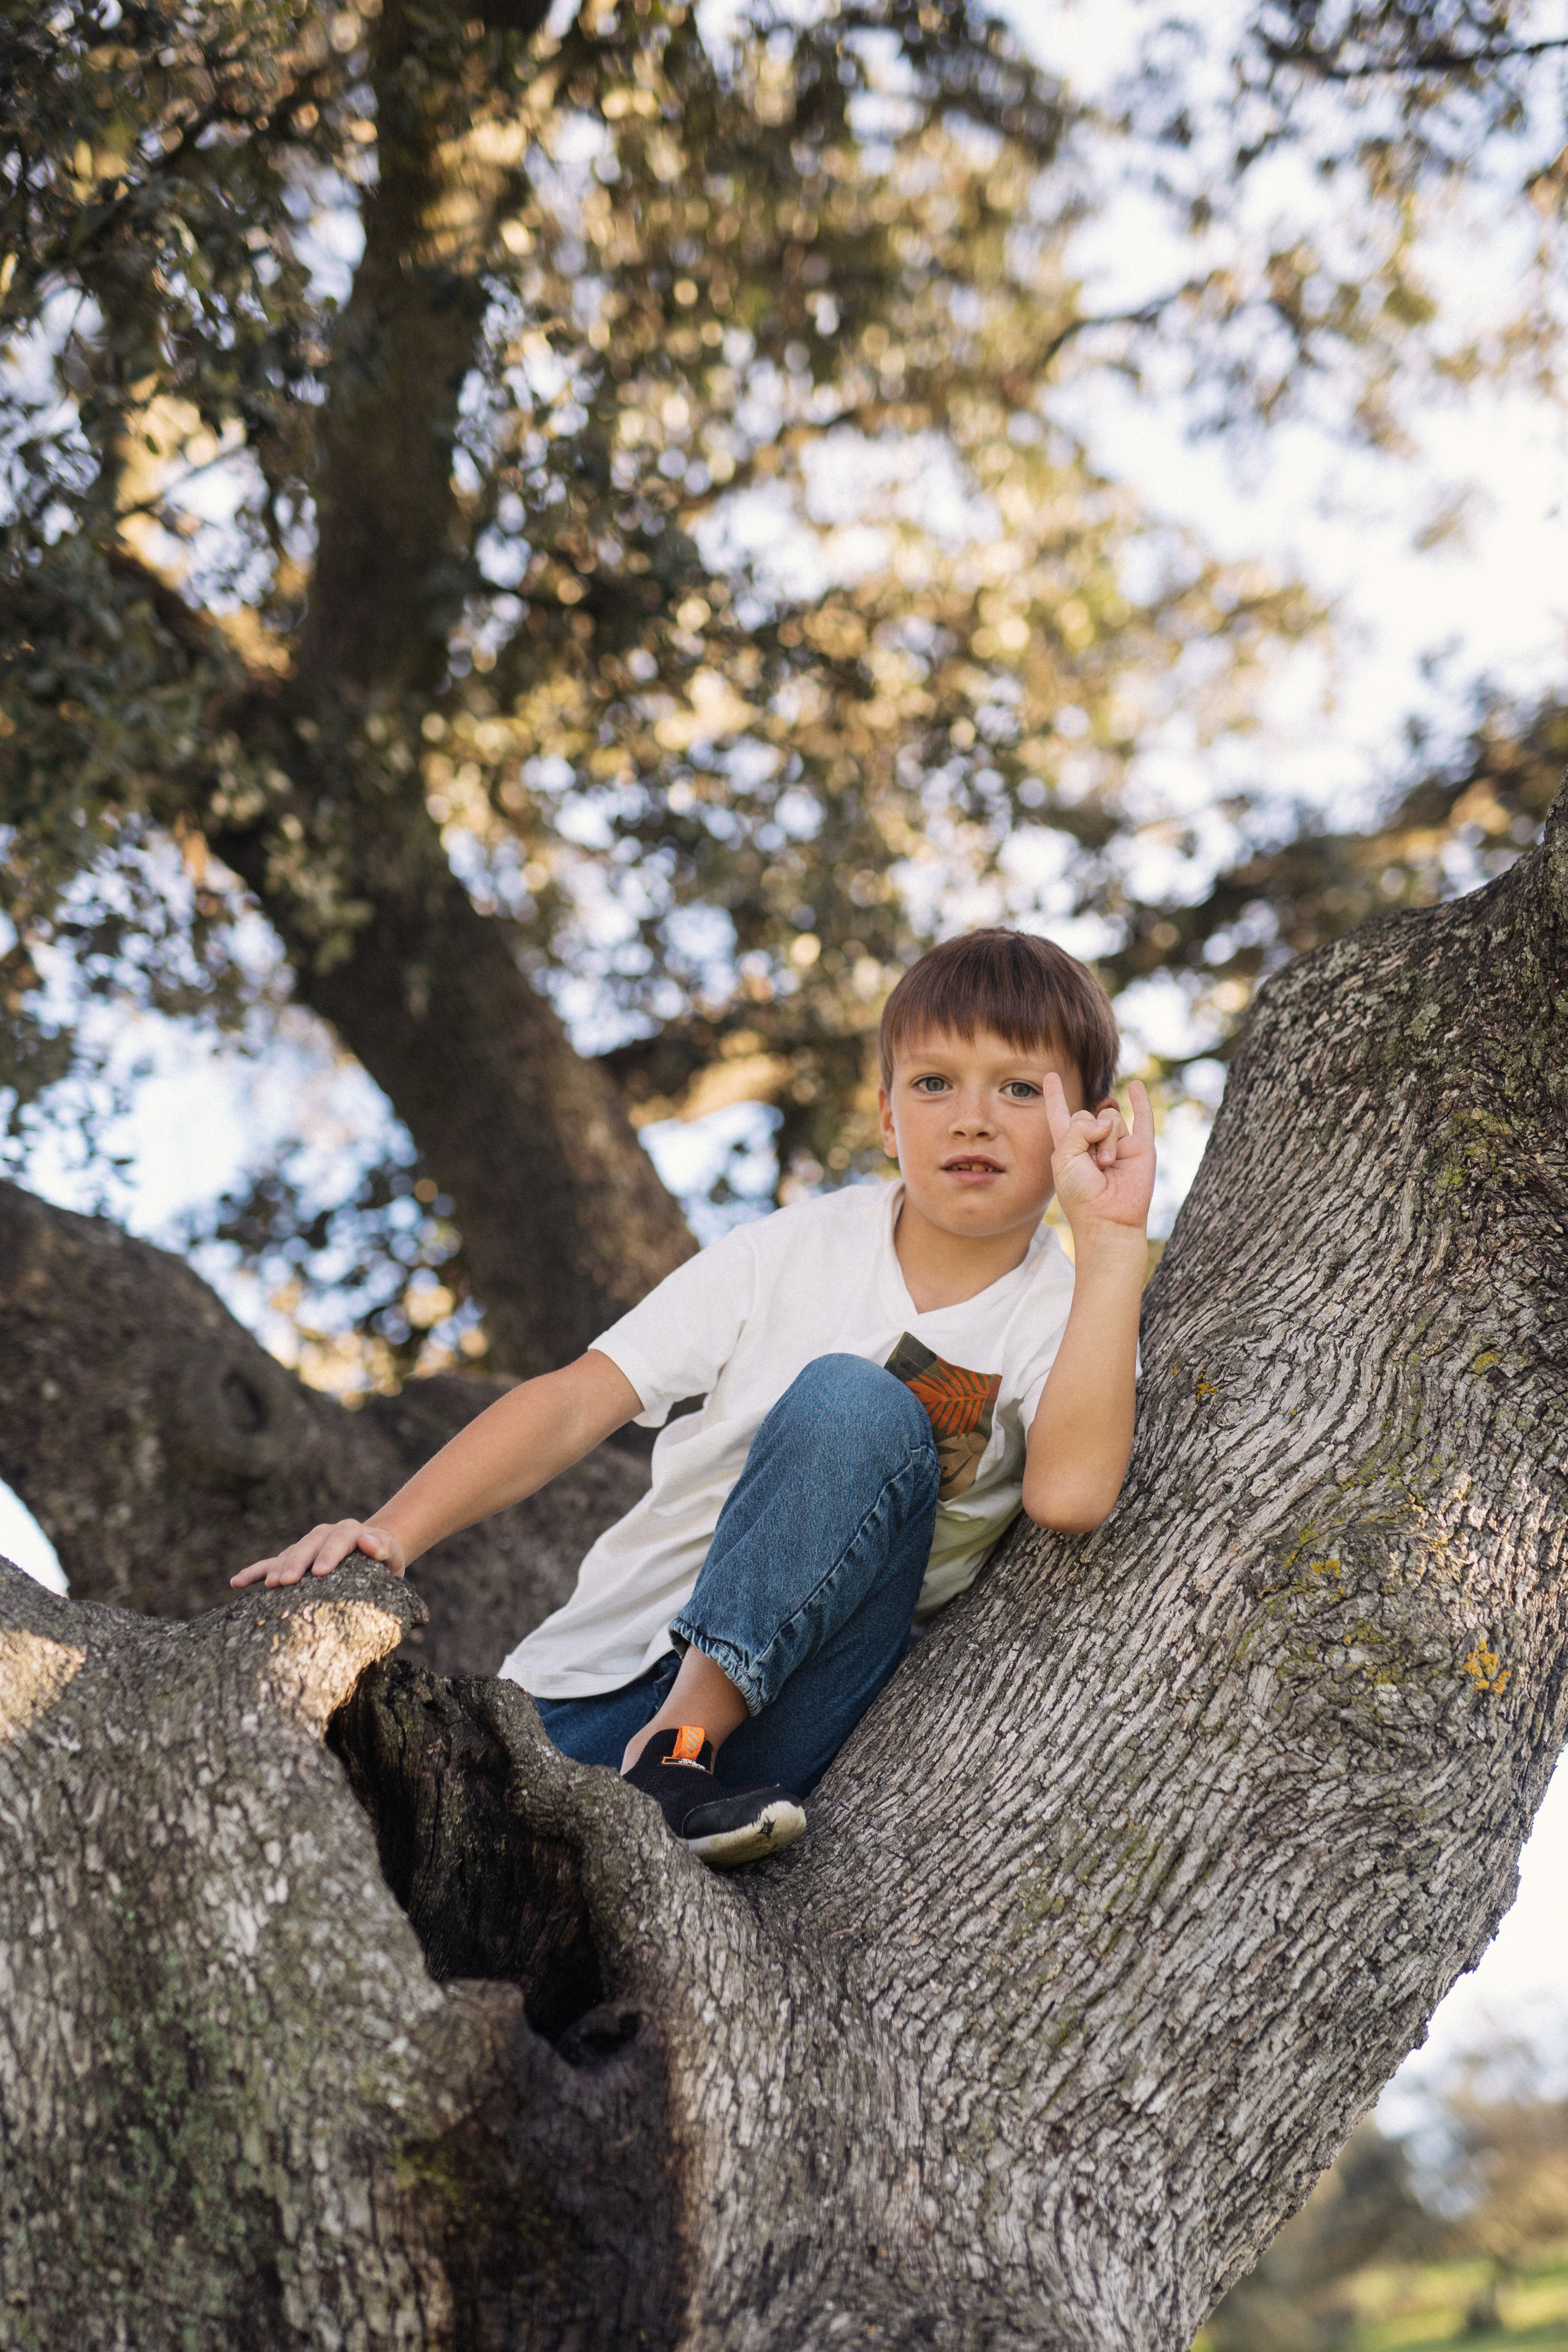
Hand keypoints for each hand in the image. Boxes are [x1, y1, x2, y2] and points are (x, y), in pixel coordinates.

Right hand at [229, 1521, 405, 1588]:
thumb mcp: (391, 1555)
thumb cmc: (384, 1560)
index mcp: (350, 1532)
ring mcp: (307, 1546)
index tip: (320, 1572)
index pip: (339, 1540)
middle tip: (287, 1582)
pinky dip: (255, 1572)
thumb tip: (371, 1542)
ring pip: (289, 1554)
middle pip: (309, 1545)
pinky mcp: (293, 1558)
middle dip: (297, 1563)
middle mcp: (325, 1534)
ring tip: (270, 1585)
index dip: (329, 1554)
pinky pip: (271, 1563)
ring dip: (278, 1569)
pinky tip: (236, 1582)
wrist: (373, 1552)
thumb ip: (384, 1548)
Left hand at [1044, 1075, 1155, 1239]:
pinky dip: (1140, 1101)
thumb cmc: (1080, 1194)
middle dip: (1087, 1132)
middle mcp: (1093, 1143)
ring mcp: (1118, 1144)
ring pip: (1111, 1118)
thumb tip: (1108, 1120)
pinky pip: (1142, 1118)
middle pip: (1087, 1114)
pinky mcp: (1141, 1148)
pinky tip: (1136, 1087)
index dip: (1055, 1096)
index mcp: (1068, 1147)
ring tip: (1107, 1166)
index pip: (1060, 1115)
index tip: (1050, 1077)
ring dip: (1107, 1141)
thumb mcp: (1064, 1157)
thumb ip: (1078, 1128)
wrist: (1108, 1218)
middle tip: (1091, 1163)